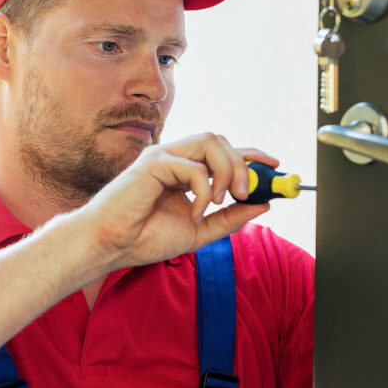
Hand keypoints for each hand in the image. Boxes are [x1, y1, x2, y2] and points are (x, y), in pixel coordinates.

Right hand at [77, 133, 279, 271]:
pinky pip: (193, 167)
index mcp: (183, 171)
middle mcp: (174, 158)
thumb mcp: (200, 231)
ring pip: (210, 141)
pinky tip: (194, 211)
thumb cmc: (145, 238)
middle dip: (244, 164)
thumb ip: (229, 218)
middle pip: (220, 140)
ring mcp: (162, 156)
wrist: (112, 246)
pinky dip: (203, 190)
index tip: (275, 165)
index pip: (223, 151)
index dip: (251, 154)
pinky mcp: (152, 163)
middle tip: (250, 193)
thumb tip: (263, 205)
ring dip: (228, 169)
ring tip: (224, 199)